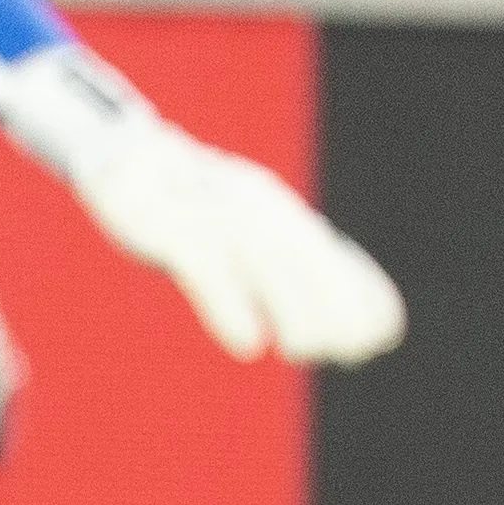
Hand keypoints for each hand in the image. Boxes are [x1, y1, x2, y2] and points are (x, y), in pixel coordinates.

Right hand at [0, 45, 407, 365]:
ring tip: (310, 351)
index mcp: (281, 214)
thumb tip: (337, 324)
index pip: (334, 255)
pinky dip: (229, 305)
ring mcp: (211, 215)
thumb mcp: (245, 231)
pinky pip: (204, 267)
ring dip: (295, 308)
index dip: (363, 294)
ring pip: (264, 261)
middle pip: (308, 259)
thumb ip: (288, 269)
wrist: (120, 152)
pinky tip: (247, 344)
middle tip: (348, 352)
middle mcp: (256, 210)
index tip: (383, 337)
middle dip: (336, 306)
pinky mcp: (165, 227)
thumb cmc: (193, 208)